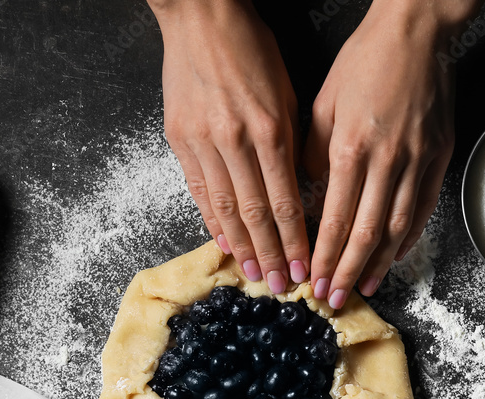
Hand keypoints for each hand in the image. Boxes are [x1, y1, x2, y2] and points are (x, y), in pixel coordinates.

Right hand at [152, 0, 308, 291]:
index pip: (285, 201)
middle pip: (255, 214)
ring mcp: (202, 142)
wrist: (200, 16)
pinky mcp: (179, 139)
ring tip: (253, 275)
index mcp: (269, 128)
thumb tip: (296, 191)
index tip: (306, 267)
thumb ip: (290, 143)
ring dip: (242, 248)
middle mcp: (234, 141)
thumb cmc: (252, 49)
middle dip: (271, 255)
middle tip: (282, 286)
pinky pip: (198, 190)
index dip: (296, 241)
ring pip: (226, 209)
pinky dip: (213, 220)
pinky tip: (224, 243)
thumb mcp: (285, 93)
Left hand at [304, 0, 476, 308]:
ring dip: (379, 264)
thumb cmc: (364, 61)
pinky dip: (409, 237)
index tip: (314, 280)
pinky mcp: (440, 155)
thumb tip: (311, 197)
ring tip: (365, 287)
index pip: (335, 219)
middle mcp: (387, 160)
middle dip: (348, 272)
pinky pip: (424, 207)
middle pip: (366, 234)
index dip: (325, 256)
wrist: (418, 30)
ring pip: (398, 227)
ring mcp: (418, 160)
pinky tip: (396, 256)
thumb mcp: (323, 104)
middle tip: (334, 298)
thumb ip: (315, 155)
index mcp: (351, 147)